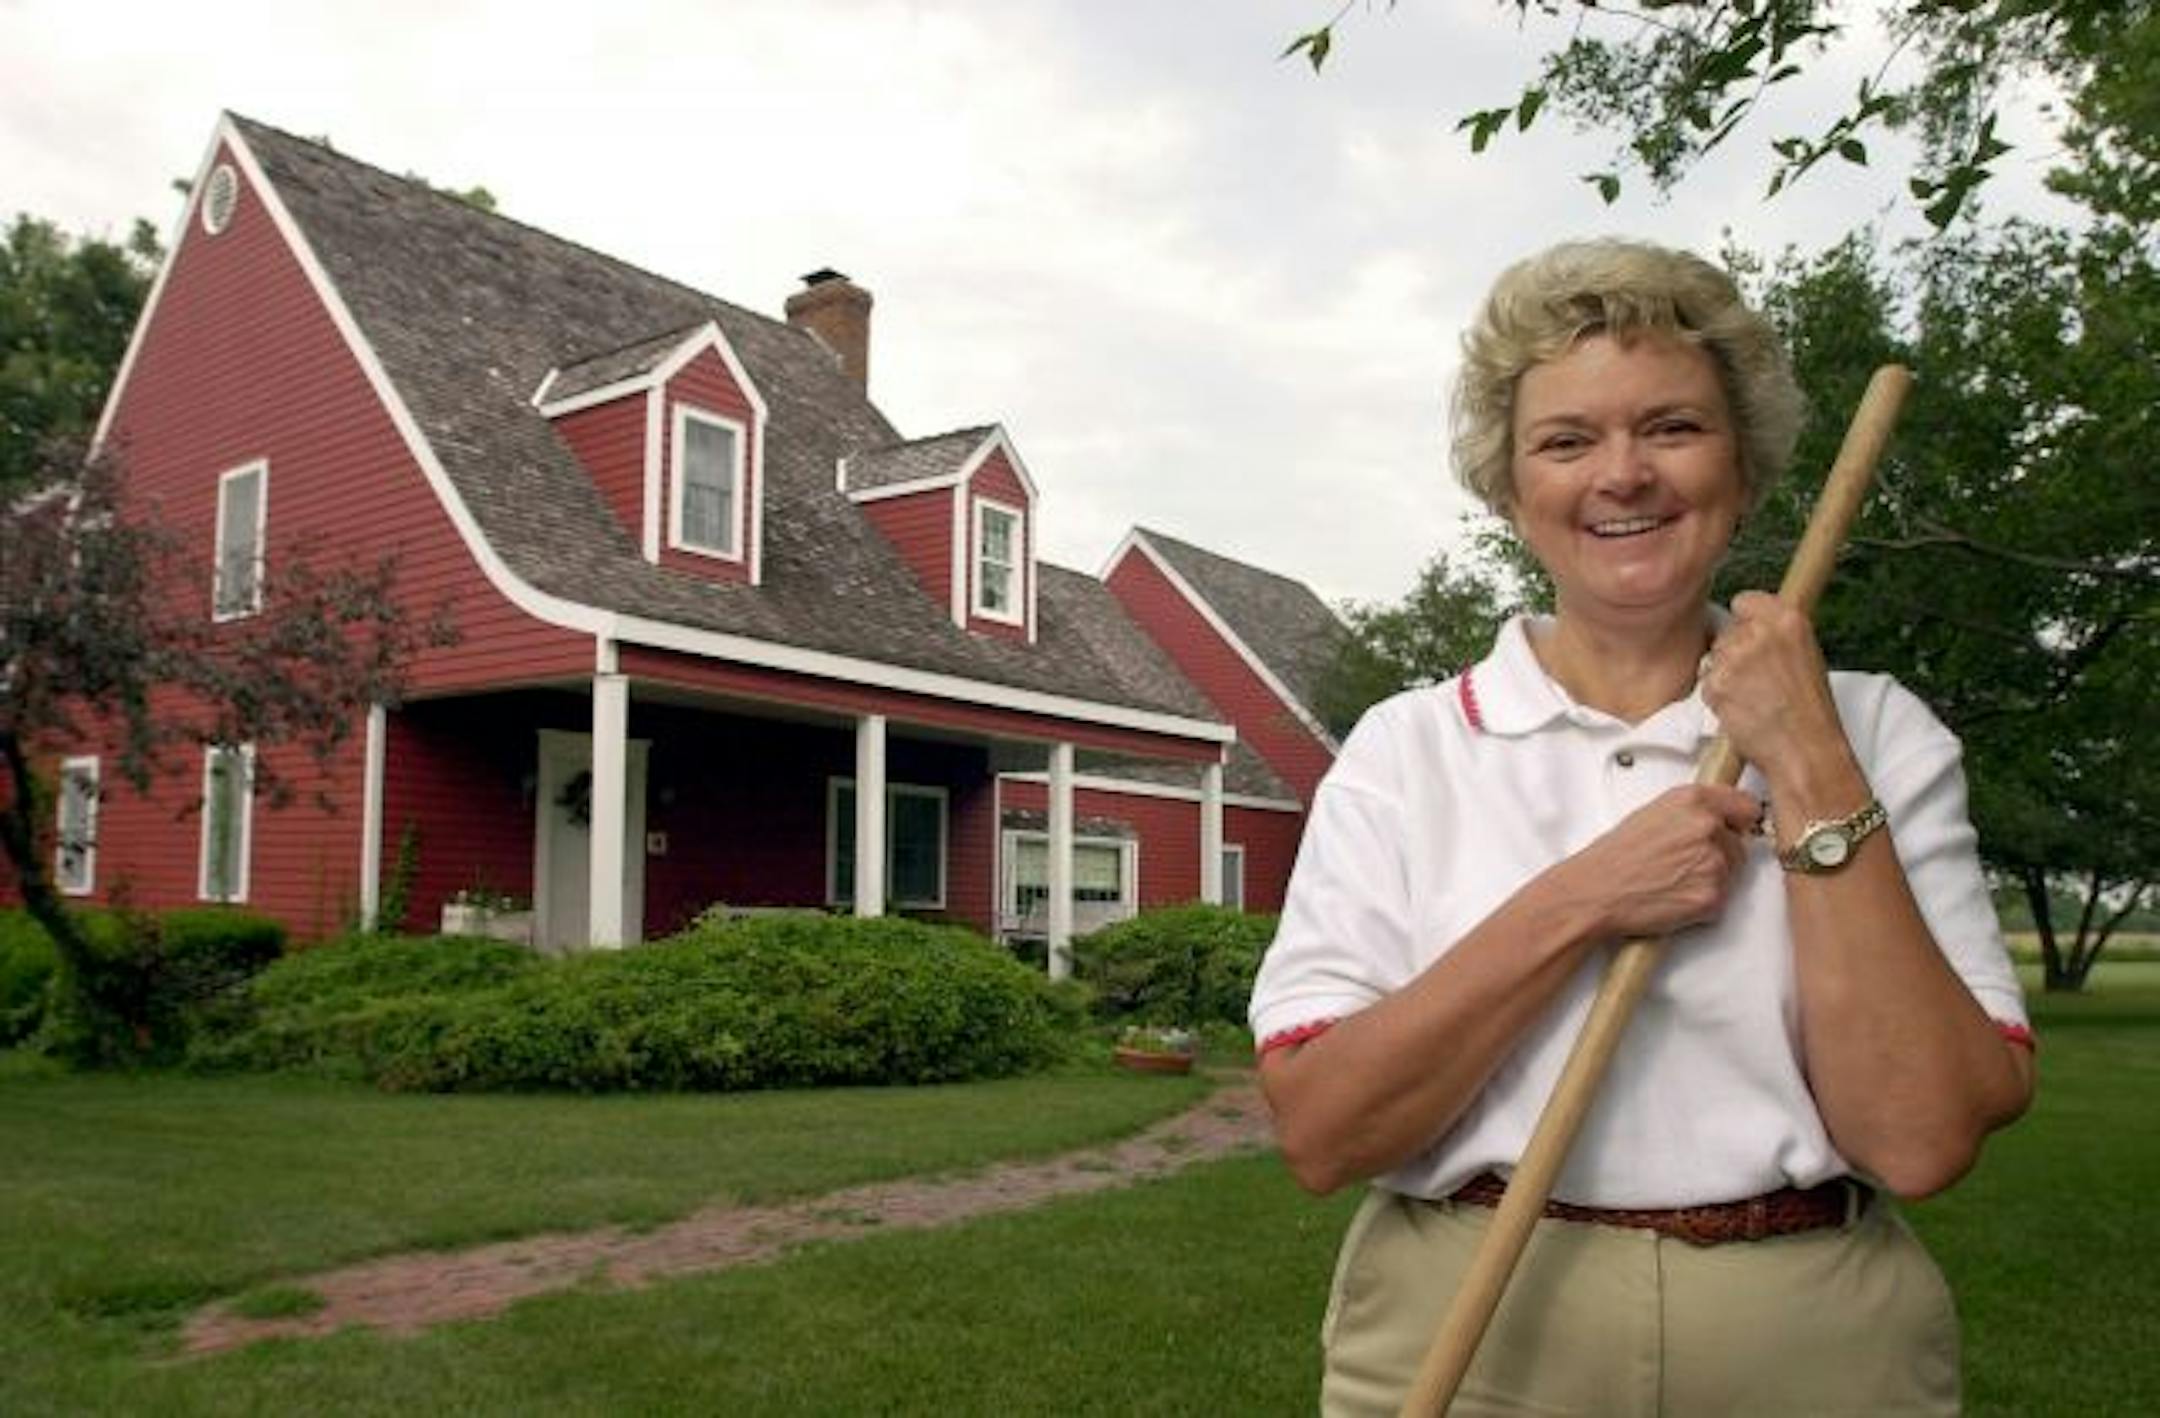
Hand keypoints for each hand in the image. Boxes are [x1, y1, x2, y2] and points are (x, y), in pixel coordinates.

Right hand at [1559, 783, 1762, 939]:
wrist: (1595, 892)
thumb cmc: (1614, 857)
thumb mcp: (1652, 814)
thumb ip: (1692, 812)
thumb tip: (1718, 820)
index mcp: (1693, 799)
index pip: (1746, 806)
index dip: (1738, 822)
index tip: (1734, 829)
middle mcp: (1708, 826)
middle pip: (1740, 844)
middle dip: (1720, 855)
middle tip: (1685, 864)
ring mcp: (1714, 862)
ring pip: (1732, 874)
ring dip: (1710, 879)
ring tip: (1673, 880)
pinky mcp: (1713, 896)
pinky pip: (1721, 900)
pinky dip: (1701, 903)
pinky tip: (1674, 896)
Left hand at [1700, 591, 1850, 780]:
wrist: (1805, 749)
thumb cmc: (1810, 711)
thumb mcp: (1807, 656)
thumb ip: (1778, 635)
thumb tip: (1754, 625)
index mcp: (1789, 620)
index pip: (1745, 601)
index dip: (1745, 621)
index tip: (1750, 635)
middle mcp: (1761, 632)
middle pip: (1727, 631)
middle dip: (1735, 653)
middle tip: (1756, 679)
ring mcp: (1736, 657)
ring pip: (1714, 657)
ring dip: (1725, 674)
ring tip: (1753, 697)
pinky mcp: (1717, 683)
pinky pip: (1707, 683)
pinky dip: (1718, 696)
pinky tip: (1742, 710)